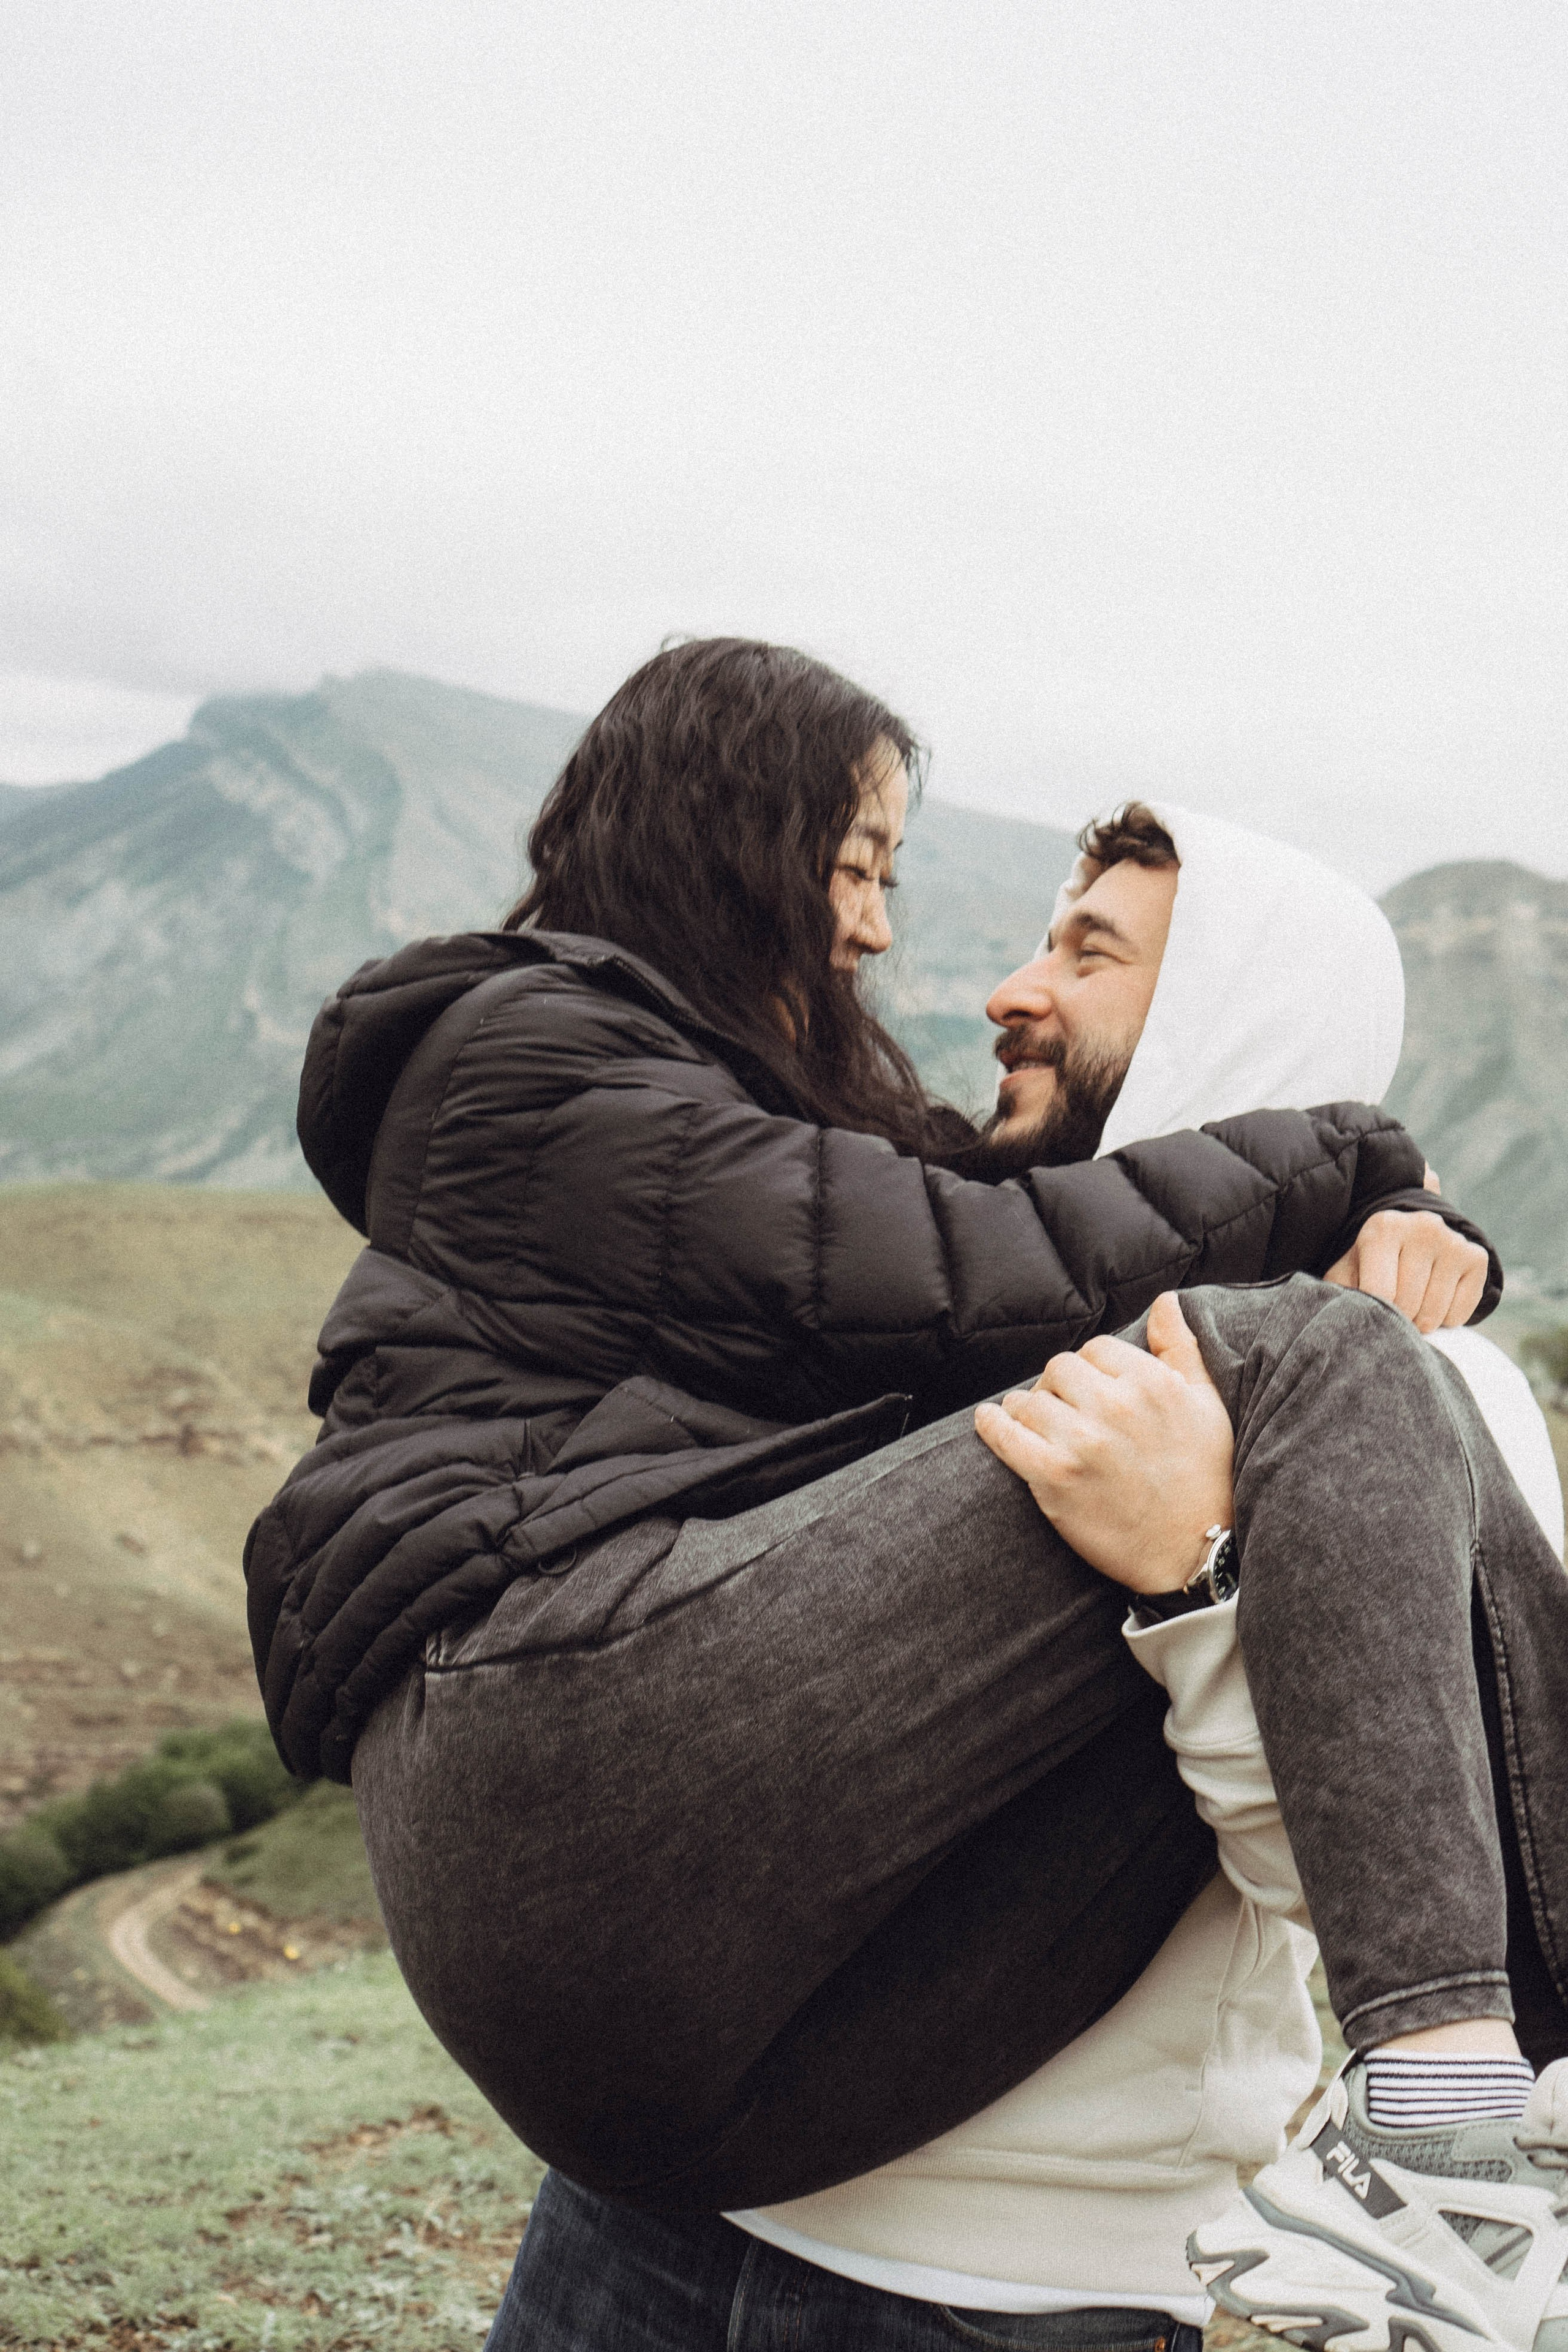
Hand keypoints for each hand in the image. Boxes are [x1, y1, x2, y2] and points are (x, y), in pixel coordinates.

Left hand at [974, 1292, 1234, 1593]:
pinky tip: (990, 1421)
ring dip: (1029, 1410)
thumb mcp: (1207, 1405)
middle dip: (1059, 1387)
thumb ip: (1180, 1348)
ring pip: (1030, 1400)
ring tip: (1037, 1426)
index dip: (1091, 1369)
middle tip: (1065, 1411)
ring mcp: (1083, 1442)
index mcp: (1152, 1383)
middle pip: (1059, 1369)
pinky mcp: (1055, 1477)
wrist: (1194, 1552)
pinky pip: (1007, 1436)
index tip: (1092, 1391)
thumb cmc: (1205, 1477)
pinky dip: (993, 1426)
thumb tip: (1165, 1301)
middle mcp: (1116, 1406)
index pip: (1096, 1348)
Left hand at [1324, 1207, 1486, 1332]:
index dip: (1376, 1313)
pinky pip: (1459, 1314)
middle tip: (1393, 1310)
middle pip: (1408, 1305)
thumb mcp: (1346, 1271)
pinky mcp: (1476, 1257)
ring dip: (1420, 1322)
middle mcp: (1422, 1227)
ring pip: (1434, 1314)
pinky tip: (1434, 1301)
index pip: (1381, 1293)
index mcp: (1383, 1228)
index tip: (1372, 1311)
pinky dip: (1445, 1320)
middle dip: (1398, 1319)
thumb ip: (1338, 1292)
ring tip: (1411, 1305)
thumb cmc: (1370, 1262)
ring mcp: (1453, 1241)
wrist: (1411, 1236)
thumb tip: (1341, 1323)